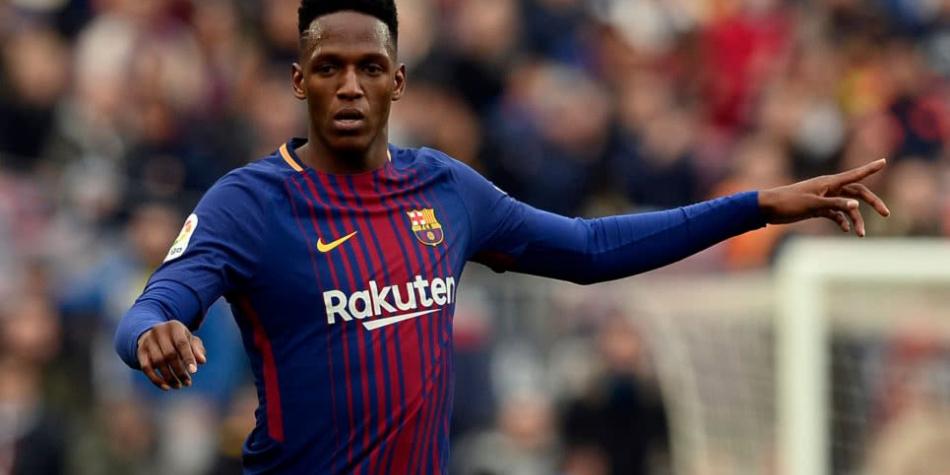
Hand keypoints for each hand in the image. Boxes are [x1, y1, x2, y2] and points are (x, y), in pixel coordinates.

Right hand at [136, 321, 206, 390]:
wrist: (155, 333)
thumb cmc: (178, 339)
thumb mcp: (189, 339)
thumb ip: (197, 349)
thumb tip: (202, 361)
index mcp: (174, 327)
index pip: (182, 344)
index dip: (188, 358)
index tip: (194, 372)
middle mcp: (159, 332)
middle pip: (169, 354)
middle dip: (179, 371)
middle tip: (188, 383)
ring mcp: (147, 341)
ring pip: (158, 362)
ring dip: (169, 377)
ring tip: (179, 386)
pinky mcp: (140, 351)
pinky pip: (146, 368)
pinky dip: (156, 379)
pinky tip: (166, 387)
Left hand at [758, 159, 890, 236]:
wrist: (769, 208)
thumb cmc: (789, 202)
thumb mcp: (813, 205)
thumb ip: (835, 204)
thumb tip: (856, 206)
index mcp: (829, 182)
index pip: (855, 175)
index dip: (870, 169)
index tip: (884, 161)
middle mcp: (829, 188)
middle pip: (857, 193)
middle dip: (872, 203)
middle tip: (887, 213)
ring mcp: (824, 198)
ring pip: (847, 207)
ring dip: (855, 219)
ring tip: (860, 234)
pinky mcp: (817, 208)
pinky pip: (835, 214)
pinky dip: (842, 221)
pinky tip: (845, 230)